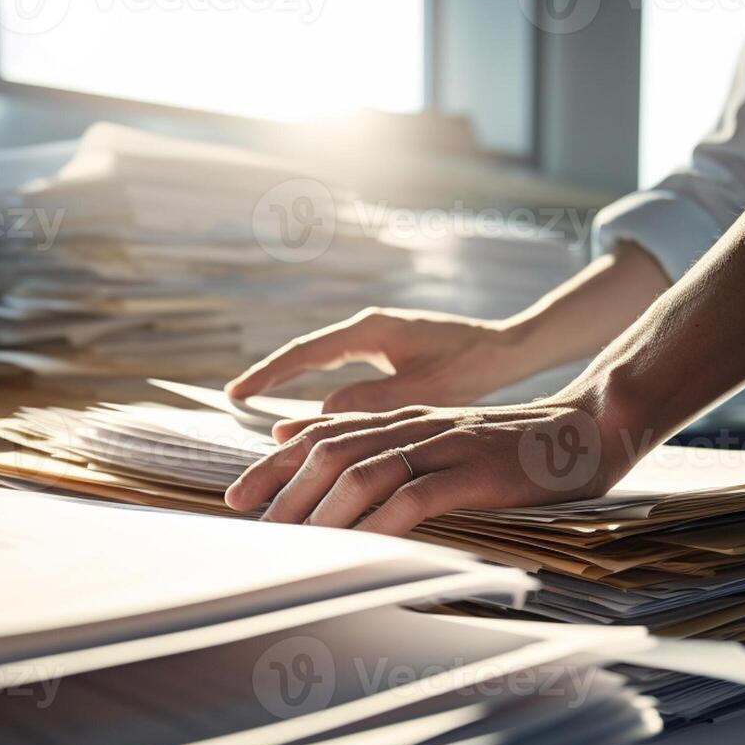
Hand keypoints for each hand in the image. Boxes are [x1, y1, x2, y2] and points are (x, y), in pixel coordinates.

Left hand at [223, 388, 629, 535]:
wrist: (590, 429)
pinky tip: (357, 548)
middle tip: (252, 527)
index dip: (275, 462)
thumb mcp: (443, 434)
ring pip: (366, 471)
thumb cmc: (514, 447)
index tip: (237, 494)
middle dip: (284, 489)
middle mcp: (418, 425)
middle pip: (332, 450)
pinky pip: (416, 497)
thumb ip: (385, 439)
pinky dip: (380, 524)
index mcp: (406, 418)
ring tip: (292, 543)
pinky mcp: (476, 473)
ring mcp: (447, 446)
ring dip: (322, 510)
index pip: (324, 433)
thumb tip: (306, 441)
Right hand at [225, 307, 528, 413]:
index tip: (236, 393)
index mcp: (371, 330)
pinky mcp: (388, 349)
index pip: (305, 352)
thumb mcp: (420, 391)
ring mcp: (377, 336)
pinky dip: (317, 385)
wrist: (510, 349)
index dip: (268, 374)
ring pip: (321, 360)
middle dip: (270, 377)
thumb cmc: (473, 369)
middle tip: (234, 398)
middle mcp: (368, 327)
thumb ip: (369, 402)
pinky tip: (307, 410)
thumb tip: (316, 417)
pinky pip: (339, 367)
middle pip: (305, 353)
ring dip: (292, 382)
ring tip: (259, 405)